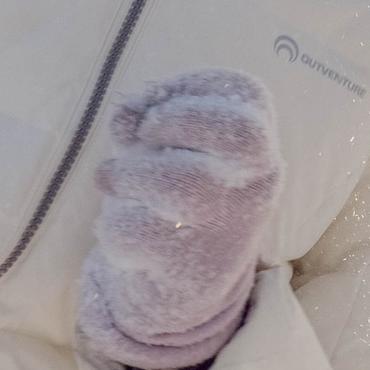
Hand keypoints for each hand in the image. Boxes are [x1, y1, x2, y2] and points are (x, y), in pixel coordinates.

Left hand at [78, 69, 282, 369]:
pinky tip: (125, 229)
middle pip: (239, 133)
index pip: (244, 91)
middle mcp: (254, 184)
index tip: (156, 106)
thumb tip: (127, 111)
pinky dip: (112, 225)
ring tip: (113, 181)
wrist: (186, 283)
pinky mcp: (189, 267)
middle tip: (143, 133)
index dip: (188, 87)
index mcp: (257, 145)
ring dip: (124, 174)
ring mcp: (226, 228)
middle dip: (175, 119)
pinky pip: (133, 231)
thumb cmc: (179, 191)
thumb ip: (150, 114)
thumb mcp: (173, 144)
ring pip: (175, 184)